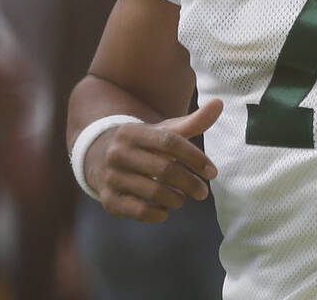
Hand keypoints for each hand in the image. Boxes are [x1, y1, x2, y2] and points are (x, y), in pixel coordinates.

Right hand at [85, 99, 222, 222]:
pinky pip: (138, 210)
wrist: (98, 157)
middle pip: (164, 169)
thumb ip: (193, 121)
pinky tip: (165, 210)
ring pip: (153, 192)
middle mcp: (118, 153)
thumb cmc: (144, 144)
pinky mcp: (108, 199)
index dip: (195, 157)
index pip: (170, 142)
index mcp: (133, 133)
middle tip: (203, 192)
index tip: (213, 172)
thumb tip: (219, 103)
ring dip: (176, 199)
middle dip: (190, 183)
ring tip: (183, 199)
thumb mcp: (164, 131)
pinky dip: (157, 213)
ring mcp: (110, 177)